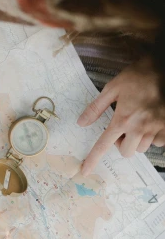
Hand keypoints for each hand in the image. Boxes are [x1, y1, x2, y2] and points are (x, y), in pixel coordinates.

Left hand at [78, 61, 164, 175]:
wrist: (164, 67)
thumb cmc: (138, 76)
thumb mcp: (113, 87)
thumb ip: (96, 107)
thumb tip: (81, 123)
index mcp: (123, 119)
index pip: (104, 145)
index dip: (93, 159)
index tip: (85, 171)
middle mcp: (139, 128)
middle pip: (126, 151)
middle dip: (122, 144)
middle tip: (123, 128)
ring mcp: (156, 129)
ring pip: (142, 148)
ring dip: (137, 140)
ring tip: (139, 122)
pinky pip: (158, 142)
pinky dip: (153, 136)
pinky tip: (152, 121)